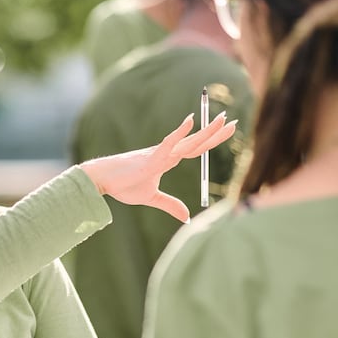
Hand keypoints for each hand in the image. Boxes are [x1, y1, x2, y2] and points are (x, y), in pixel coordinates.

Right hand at [79, 112, 236, 220]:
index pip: (195, 149)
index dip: (211, 139)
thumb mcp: (151, 197)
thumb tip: (187, 217)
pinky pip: (168, 144)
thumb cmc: (123, 185)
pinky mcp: (150, 158)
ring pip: (188, 142)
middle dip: (215, 132)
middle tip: (234, 122)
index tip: (227, 130)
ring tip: (222, 120)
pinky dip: (179, 134)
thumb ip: (170, 205)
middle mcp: (166, 153)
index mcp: (167, 160)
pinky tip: (190, 123)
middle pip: (196, 143)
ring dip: (205, 132)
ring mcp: (159, 154)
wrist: (103, 181)